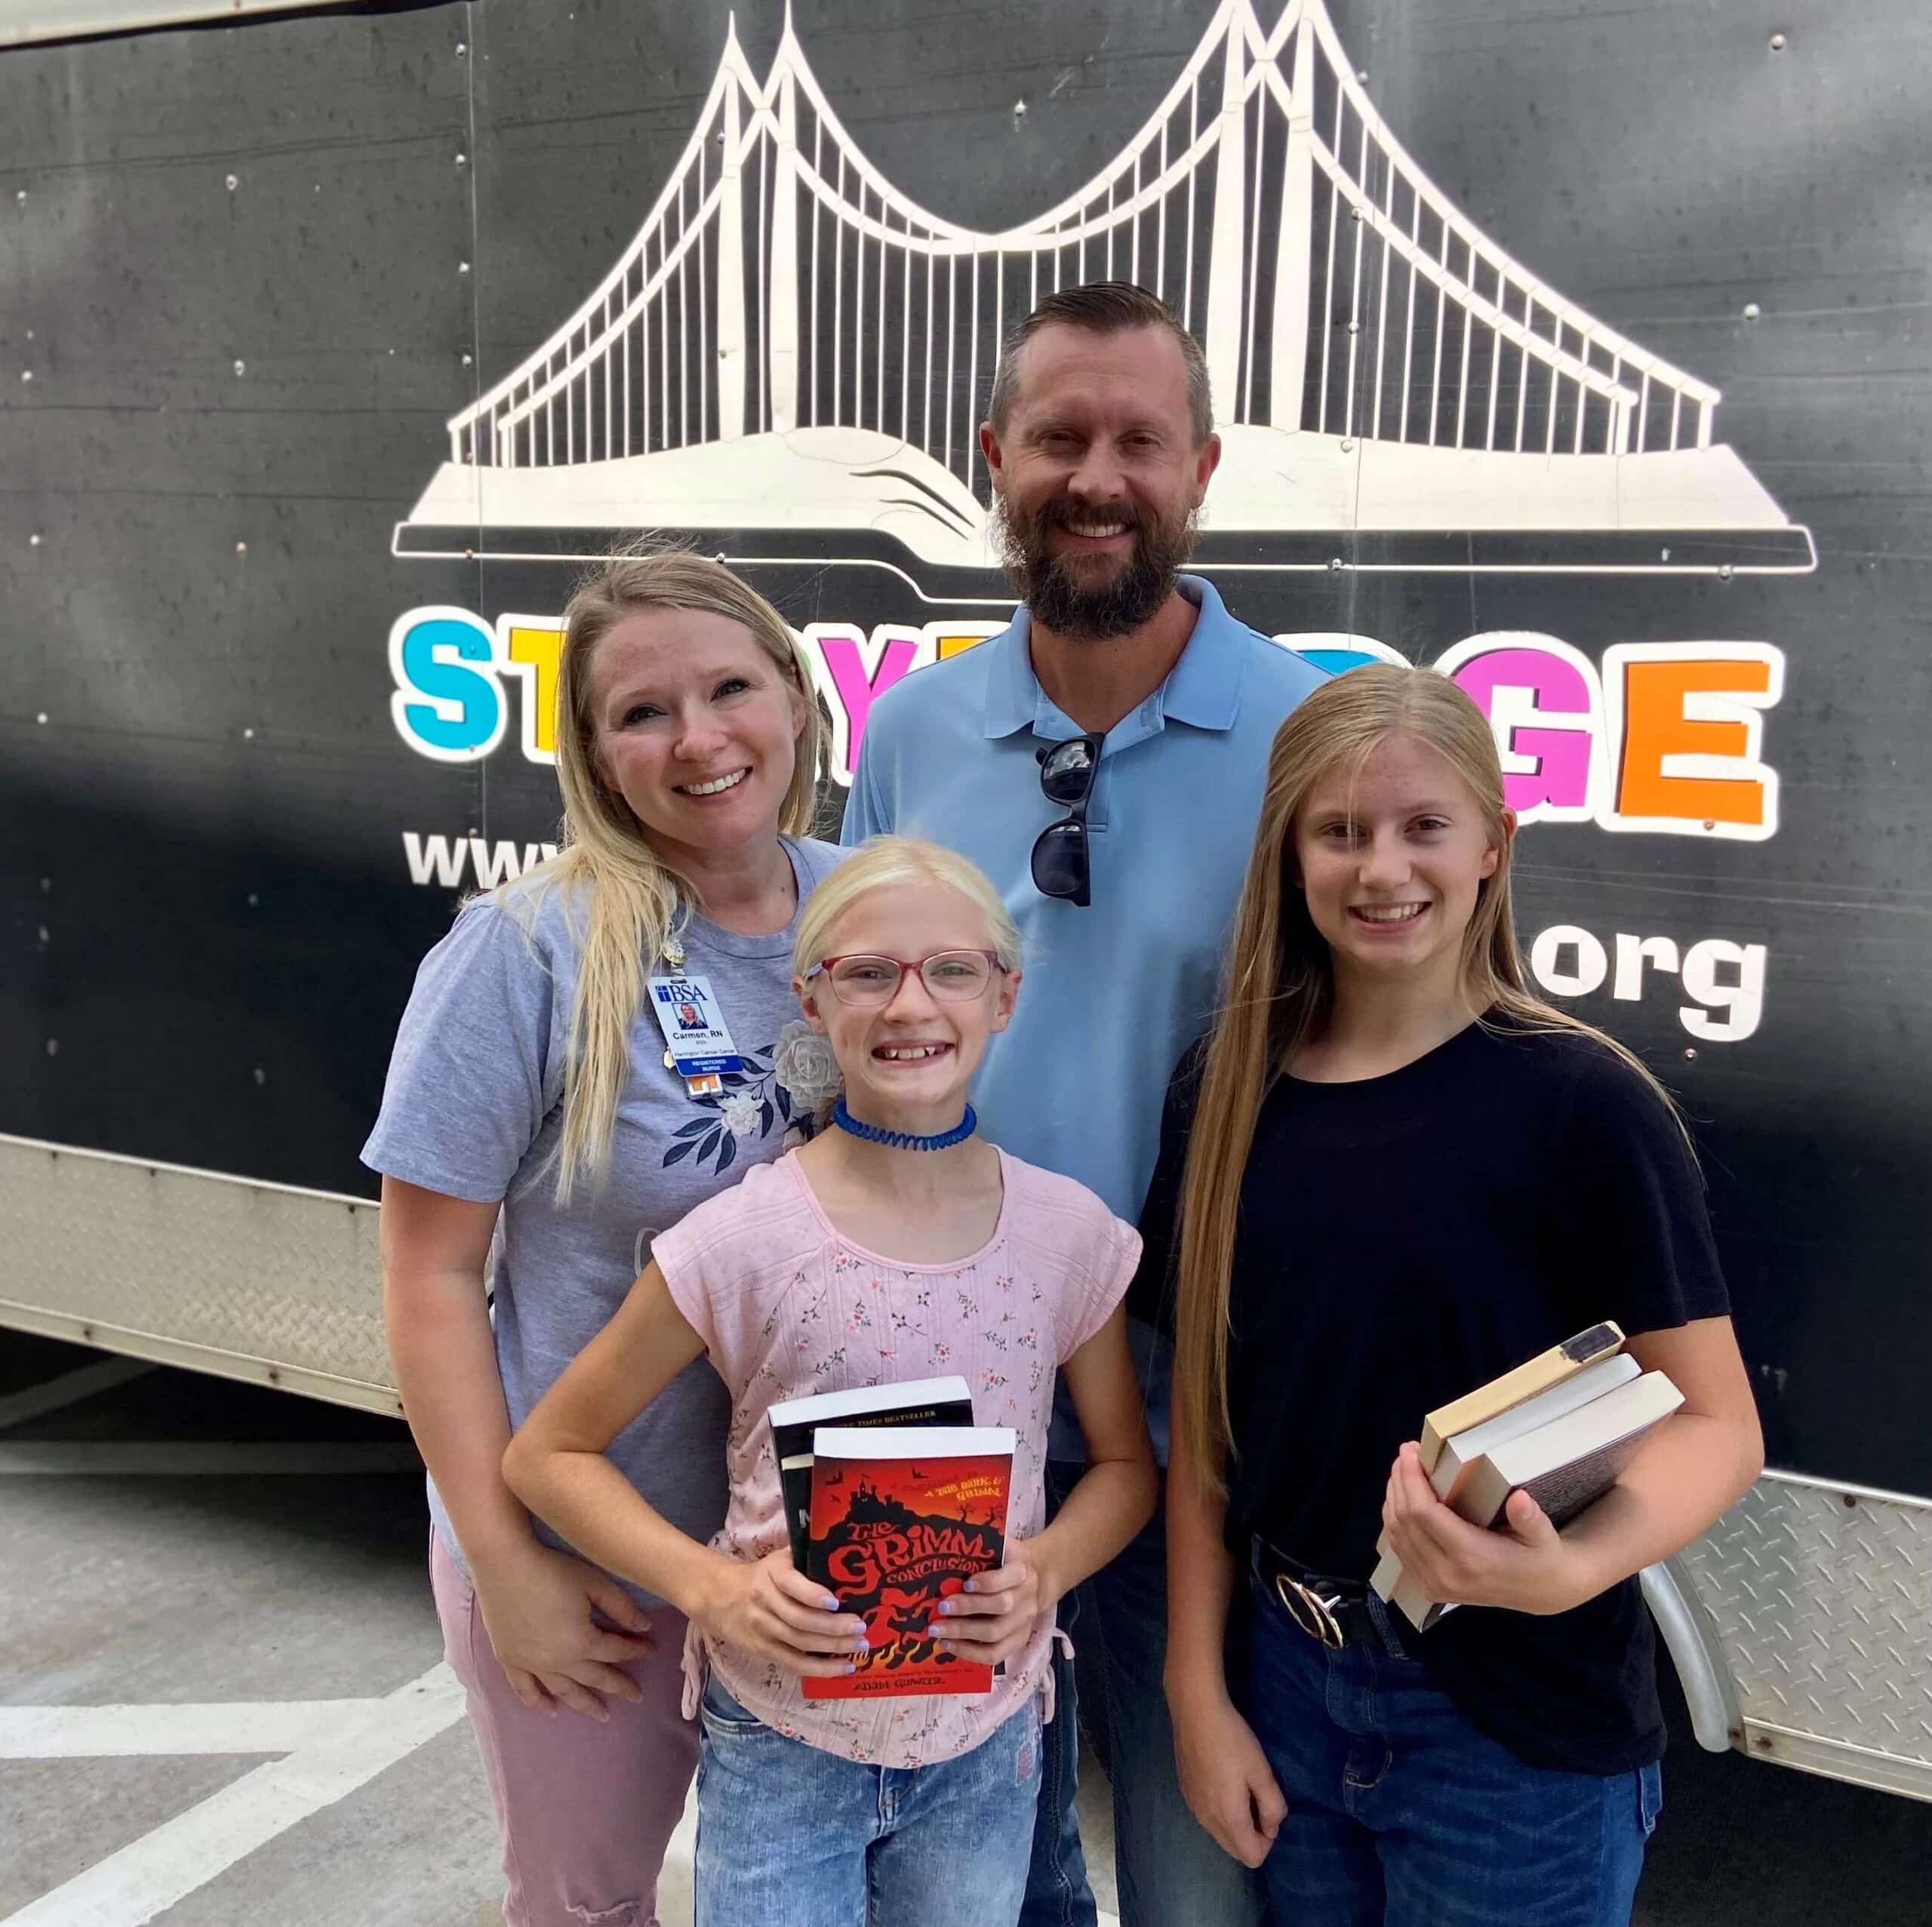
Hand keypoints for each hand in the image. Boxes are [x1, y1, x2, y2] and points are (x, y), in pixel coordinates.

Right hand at [470, 1541, 654, 1719]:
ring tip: (602, 1715)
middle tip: (636, 1696)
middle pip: (595, 1677)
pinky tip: (552, 1711)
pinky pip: (526, 1690)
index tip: (652, 1651)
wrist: (503, 1566)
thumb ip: (621, 1607)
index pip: (616, 1651)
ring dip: (584, 1704)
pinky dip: (540, 1703)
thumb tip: (645, 1627)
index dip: (636, 1650)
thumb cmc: (552, 1569)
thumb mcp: (594, 1582)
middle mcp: (558, 1661)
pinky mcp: (510, 1661)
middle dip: (618, 1685)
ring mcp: (532, 1665)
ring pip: (564, 1691)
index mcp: (582, 1642)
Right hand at [697, 1549, 869, 1678]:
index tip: (836, 1601)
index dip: (813, 1595)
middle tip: (861, 1628)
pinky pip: (793, 1663)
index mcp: (772, 1573)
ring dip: (832, 1649)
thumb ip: (805, 1555)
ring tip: (859, 1647)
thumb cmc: (763, 1575)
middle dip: (833, 1627)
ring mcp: (763, 1629)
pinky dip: (819, 1669)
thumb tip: (845, 1551)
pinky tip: (842, 1667)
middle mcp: (765, 1601)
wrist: (720, 1597)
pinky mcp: (763, 1650)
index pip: (791, 1585)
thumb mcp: (779, 1558)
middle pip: (800, 1620)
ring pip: (799, 1643)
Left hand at [928, 1542, 1052, 1668]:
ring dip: (962, 1633)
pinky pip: (995, 1654)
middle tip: (941, 1607)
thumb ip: (978, 1551)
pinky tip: (949, 1644)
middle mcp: (1027, 1595)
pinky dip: (969, 1652)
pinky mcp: (1019, 1640)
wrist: (1031, 1580)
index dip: (988, 1582)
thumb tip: (942, 1556)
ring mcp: (1025, 1621)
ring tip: (937, 1629)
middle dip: (968, 1608)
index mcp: (1022, 1567)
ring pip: (995, 1633)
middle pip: (1002, 1606)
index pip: (1010, 1576)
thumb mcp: (997, 1549)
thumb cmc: (1003, 1563)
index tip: (965, 1584)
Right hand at [1170, 1688, 1286, 1867]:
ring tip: (1240, 1785)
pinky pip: (1207, 1818)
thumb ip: (1273, 1807)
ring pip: (1220, 1835)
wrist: (1194, 1710)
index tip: (1269, 1808)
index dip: (1268, 1839)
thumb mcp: (1262, 1772)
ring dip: (1235, 1823)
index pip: (1252, 1858)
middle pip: (1235, 1851)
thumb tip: (1270, 1827)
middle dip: (1252, 1835)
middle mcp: (1206, 1821)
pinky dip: (1220, 1811)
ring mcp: (1192, 1807)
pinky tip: (1221, 1777)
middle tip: (1257, 1797)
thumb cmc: (1232, 1739)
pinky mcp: (1185, 1792)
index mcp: (1228, 1818)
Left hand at [1382, 1442, 1586, 1615]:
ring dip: (1393, 1496)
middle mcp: (1445, 1575)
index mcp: (1471, 1558)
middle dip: (1400, 1481)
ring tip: (1402, 1468)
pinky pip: (1400, 1548)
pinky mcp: (1428, 1588)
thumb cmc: (1541, 1556)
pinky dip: (1395, 1518)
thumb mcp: (1543, 1535)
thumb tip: (1520, 1499)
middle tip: (1406, 1452)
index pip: (1423, 1513)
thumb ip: (1530, 1518)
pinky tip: (1402, 1497)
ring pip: (1396, 1534)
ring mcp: (1433, 1584)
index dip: (1410, 1479)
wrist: (1540, 1591)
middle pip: (1404, 1520)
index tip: (1411, 1450)